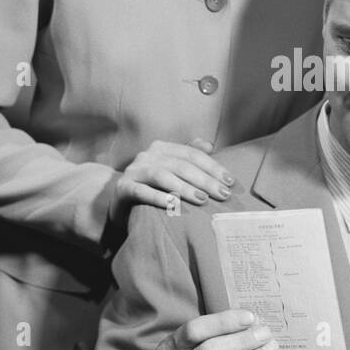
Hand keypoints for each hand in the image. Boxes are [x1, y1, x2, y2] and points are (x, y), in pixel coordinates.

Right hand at [109, 138, 234, 226]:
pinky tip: (175, 205)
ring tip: (203, 199)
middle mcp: (147, 156)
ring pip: (162, 176)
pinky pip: (142, 192)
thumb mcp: (170, 170)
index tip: (230, 182)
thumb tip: (208, 144)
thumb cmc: (151, 187)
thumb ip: (187, 156)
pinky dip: (159, 197)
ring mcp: (133, 171)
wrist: (118, 202)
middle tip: (223, 194)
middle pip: (180, 165)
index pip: (192, 154)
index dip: (213, 167)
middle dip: (205, 180)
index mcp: (161, 148)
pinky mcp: (123, 189)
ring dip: (185, 187)